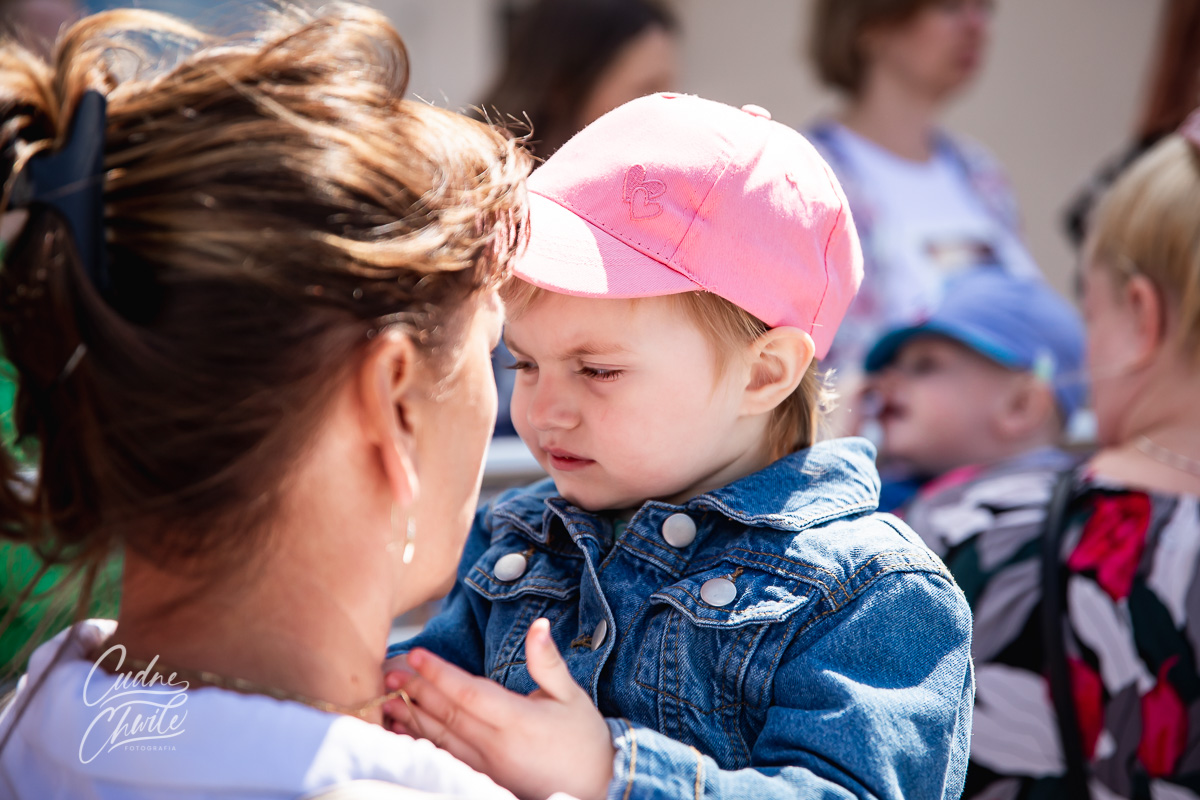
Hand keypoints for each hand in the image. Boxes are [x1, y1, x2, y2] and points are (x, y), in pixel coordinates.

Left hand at [382, 619, 613, 799]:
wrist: (597, 788)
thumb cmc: (585, 739)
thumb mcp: (571, 696)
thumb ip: (548, 662)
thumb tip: (538, 626)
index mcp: (518, 721)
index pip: (469, 693)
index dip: (440, 673)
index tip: (417, 654)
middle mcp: (498, 746)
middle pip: (448, 715)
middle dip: (417, 692)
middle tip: (389, 673)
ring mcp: (488, 767)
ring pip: (442, 740)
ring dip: (413, 719)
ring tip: (388, 701)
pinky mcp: (485, 780)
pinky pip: (448, 760)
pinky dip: (424, 746)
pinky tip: (407, 735)